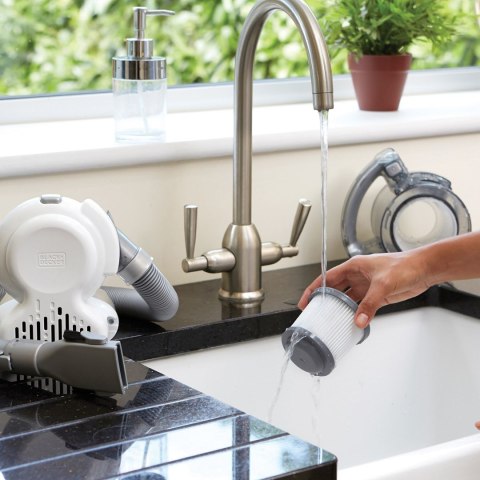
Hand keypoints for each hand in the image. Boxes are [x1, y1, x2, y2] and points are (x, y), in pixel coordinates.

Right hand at [298, 251, 430, 327]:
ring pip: (347, 300)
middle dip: (324, 301)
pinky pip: (360, 307)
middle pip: (334, 290)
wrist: (424, 270)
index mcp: (353, 267)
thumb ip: (370, 303)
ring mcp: (366, 287)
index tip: (306, 300)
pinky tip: (351, 322)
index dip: (315, 289)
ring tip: (330, 320)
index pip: (327, 278)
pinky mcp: (376, 296)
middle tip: (314, 313)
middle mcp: (357, 277)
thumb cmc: (405, 266)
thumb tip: (358, 320)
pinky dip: (355, 315)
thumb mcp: (383, 284)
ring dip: (340, 309)